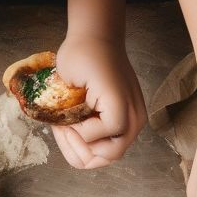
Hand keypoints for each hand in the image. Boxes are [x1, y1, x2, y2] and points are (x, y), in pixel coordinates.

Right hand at [52, 34, 145, 169]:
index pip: (105, 157)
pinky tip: (73, 112)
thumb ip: (81, 128)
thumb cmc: (83, 66)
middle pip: (106, 158)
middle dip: (78, 150)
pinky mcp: (122, 105)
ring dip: (79, 141)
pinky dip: (84, 129)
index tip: (62, 133)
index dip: (79, 153)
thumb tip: (74, 151)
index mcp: (127, 125)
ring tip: (66, 119)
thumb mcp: (79, 106)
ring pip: (107, 151)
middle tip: (61, 128)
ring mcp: (132, 115)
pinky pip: (104, 131)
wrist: (88, 37)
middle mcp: (134, 123)